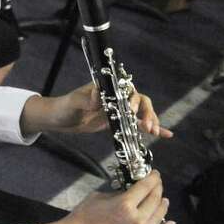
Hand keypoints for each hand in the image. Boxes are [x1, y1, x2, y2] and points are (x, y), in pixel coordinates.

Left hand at [24, 83, 171, 137]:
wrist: (59, 119)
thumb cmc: (64, 107)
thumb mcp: (73, 103)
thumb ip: (85, 99)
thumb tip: (97, 95)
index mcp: (107, 88)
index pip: (127, 91)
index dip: (134, 100)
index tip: (134, 112)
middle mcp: (115, 97)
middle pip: (139, 101)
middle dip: (146, 113)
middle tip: (147, 126)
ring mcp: (118, 109)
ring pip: (141, 113)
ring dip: (150, 120)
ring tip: (154, 132)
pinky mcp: (118, 121)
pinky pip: (137, 124)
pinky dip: (151, 128)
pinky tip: (165, 135)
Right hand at [41, 170, 173, 223]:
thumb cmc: (84, 215)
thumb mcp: (99, 196)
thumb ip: (118, 194)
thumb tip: (129, 192)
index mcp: (125, 204)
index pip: (146, 186)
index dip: (153, 177)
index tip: (155, 173)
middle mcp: (137, 219)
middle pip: (155, 200)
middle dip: (158, 188)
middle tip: (157, 183)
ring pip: (159, 216)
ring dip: (163, 205)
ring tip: (164, 199)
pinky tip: (170, 222)